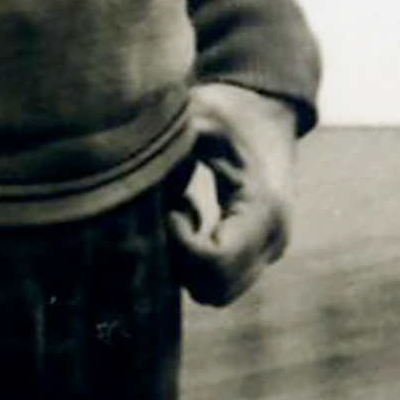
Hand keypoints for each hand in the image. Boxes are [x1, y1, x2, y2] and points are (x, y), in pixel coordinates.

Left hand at [166, 81, 297, 306]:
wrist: (270, 107)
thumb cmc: (230, 109)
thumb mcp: (199, 117)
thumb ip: (167, 151)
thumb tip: (127, 184)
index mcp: (263, 208)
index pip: (215, 262)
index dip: (179, 245)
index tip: (167, 208)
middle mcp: (273, 239)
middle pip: (214, 288)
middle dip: (179, 259)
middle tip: (166, 210)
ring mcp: (268, 250)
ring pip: (216, 292)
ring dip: (187, 262)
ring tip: (178, 209)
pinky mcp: (258, 252)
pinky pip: (220, 281)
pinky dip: (195, 261)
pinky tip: (187, 214)